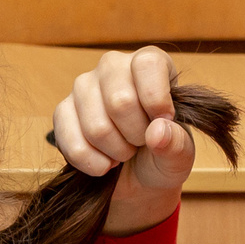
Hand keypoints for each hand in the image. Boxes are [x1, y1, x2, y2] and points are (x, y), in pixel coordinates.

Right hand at [50, 46, 193, 235]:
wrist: (137, 179)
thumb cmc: (162, 155)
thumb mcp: (181, 155)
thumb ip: (177, 144)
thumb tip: (157, 132)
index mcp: (149, 64)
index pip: (147, 64)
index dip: (156, 99)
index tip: (165, 122)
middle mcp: (113, 67)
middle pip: (120, 101)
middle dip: (136, 136)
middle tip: (142, 142)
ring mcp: (83, 87)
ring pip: (96, 126)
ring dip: (115, 152)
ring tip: (125, 152)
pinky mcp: (63, 111)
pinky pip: (71, 142)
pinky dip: (92, 162)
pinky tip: (104, 163)